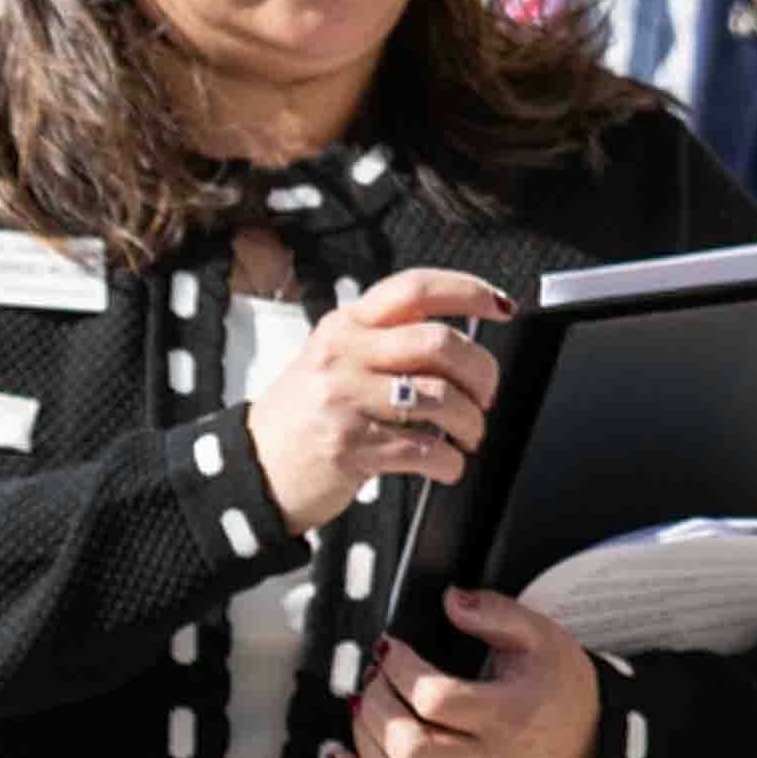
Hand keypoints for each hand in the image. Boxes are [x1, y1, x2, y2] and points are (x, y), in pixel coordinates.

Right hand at [248, 268, 513, 533]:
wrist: (252, 469)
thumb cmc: (308, 414)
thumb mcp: (336, 361)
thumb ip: (388, 343)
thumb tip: (464, 346)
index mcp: (346, 325)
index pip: (414, 289)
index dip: (468, 290)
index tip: (504, 306)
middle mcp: (342, 355)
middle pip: (440, 344)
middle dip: (482, 373)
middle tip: (486, 396)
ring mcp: (342, 400)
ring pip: (441, 399)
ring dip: (471, 424)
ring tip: (468, 436)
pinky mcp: (348, 447)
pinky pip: (425, 451)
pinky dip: (450, 463)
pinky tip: (445, 466)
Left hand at [331, 590, 603, 757]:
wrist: (588, 744)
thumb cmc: (561, 690)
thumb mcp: (543, 637)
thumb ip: (497, 613)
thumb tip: (450, 600)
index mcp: (510, 714)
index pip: (435, 699)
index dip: (400, 669)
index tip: (391, 647)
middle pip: (409, 746)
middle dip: (377, 704)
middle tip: (375, 677)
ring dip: (364, 744)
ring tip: (365, 709)